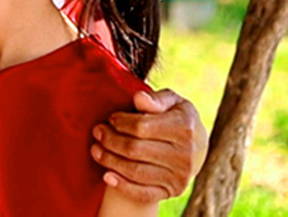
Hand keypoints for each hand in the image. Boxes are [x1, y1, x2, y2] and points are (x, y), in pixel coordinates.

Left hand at [91, 88, 207, 201]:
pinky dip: (123, 186)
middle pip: (134, 149)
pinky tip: (107, 176)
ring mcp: (179, 176)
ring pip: (135, 171)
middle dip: (110, 140)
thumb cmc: (175, 118)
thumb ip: (156, 99)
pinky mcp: (172, 191)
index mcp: (184, 129)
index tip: (111, 119)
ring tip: (95, 149)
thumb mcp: (172, 102)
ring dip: (109, 160)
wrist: (196, 147)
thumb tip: (139, 98)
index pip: (141, 127)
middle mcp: (185, 155)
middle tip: (97, 132)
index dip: (120, 122)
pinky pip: (144, 193)